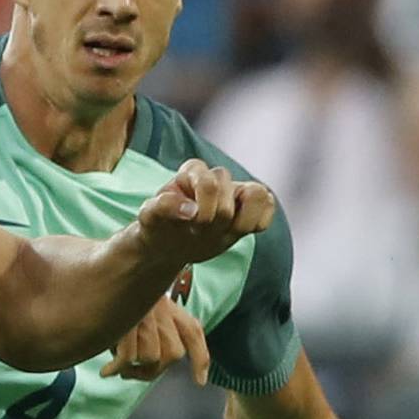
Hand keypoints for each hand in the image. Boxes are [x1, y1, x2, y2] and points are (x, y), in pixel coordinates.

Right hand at [100, 288, 207, 383]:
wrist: (93, 276)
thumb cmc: (113, 299)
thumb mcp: (138, 309)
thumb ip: (156, 331)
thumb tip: (164, 365)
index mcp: (167, 306)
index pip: (191, 331)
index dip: (200, 358)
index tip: (199, 381)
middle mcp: (160, 307)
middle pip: (173, 353)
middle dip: (154, 371)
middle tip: (134, 373)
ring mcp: (144, 314)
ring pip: (151, 357)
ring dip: (133, 369)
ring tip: (119, 368)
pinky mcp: (124, 321)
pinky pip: (128, 358)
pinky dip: (116, 369)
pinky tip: (106, 370)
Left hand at [136, 159, 275, 267]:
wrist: (166, 245)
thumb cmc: (158, 227)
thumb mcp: (149, 218)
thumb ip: (163, 208)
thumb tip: (190, 211)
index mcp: (190, 173)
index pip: (211, 182)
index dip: (205, 209)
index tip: (191, 226)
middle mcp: (215, 177)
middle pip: (232, 193)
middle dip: (217, 220)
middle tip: (200, 233)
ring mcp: (234, 192)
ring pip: (260, 194)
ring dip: (243, 221)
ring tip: (225, 233)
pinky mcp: (246, 207)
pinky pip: (269, 205)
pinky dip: (260, 221)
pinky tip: (237, 232)